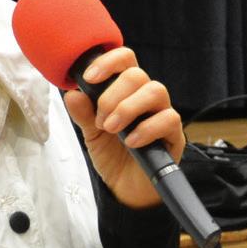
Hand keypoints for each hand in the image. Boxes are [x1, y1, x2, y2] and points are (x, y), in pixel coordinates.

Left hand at [63, 46, 184, 211]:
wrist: (126, 188)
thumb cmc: (112, 155)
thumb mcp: (91, 134)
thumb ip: (83, 114)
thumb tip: (72, 94)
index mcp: (126, 90)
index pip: (124, 59)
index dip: (108, 61)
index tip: (89, 78)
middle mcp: (146, 97)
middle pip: (137, 74)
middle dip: (112, 96)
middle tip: (101, 120)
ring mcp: (162, 114)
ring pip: (156, 90)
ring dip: (128, 108)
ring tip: (112, 129)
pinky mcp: (174, 135)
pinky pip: (168, 119)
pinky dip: (146, 129)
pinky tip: (131, 142)